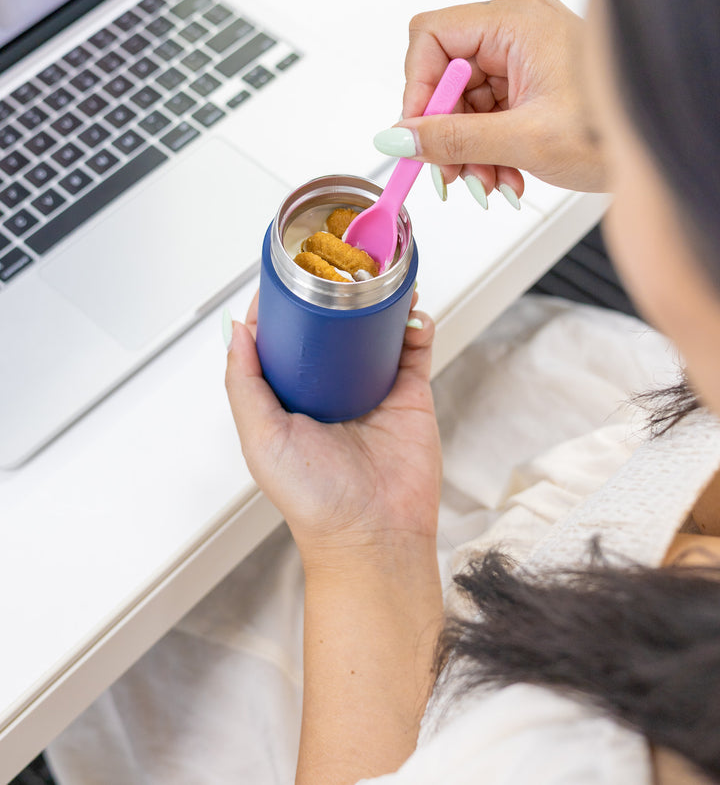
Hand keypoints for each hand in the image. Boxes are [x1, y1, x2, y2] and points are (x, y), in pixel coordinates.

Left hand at [224, 293, 441, 564]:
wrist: (373, 534)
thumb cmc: (314, 500)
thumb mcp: (260, 438)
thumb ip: (243, 383)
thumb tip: (237, 329)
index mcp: (292, 398)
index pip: (285, 339)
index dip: (284, 305)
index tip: (285, 274)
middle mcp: (332, 389)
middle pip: (332, 328)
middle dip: (336, 294)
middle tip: (338, 264)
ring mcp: (372, 389)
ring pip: (375, 331)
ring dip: (377, 301)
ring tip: (378, 275)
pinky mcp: (410, 395)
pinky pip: (414, 349)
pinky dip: (415, 324)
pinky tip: (409, 309)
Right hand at [375, 0, 604, 200]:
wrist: (657, 150)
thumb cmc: (611, 133)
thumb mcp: (523, 140)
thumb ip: (453, 139)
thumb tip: (399, 136)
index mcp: (517, 22)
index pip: (432, 36)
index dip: (418, 89)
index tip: (418, 135)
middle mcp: (518, 30)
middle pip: (447, 75)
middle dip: (447, 133)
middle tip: (452, 174)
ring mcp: (524, 56)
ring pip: (465, 102)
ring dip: (468, 150)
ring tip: (489, 184)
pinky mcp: (530, 82)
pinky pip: (487, 114)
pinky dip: (488, 149)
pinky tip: (504, 177)